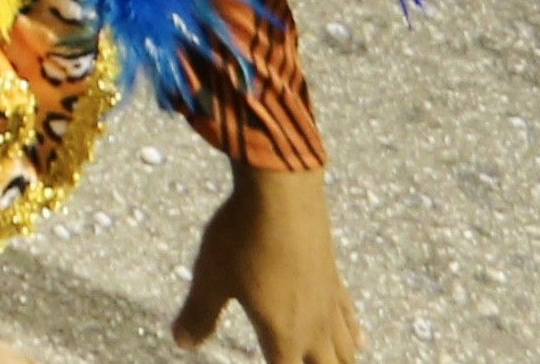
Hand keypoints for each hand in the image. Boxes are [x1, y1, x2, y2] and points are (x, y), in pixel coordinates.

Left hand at [175, 163, 359, 363]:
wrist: (283, 192)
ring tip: (328, 362)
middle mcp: (313, 328)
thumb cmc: (242, 237)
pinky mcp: (336, 279)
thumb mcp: (210, 278)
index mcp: (283, 337)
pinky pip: (350, 319)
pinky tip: (358, 341)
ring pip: (345, 350)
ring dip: (338, 361)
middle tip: (298, 362)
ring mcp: (329, 303)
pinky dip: (352, 336)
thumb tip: (181, 341)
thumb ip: (199, 314)